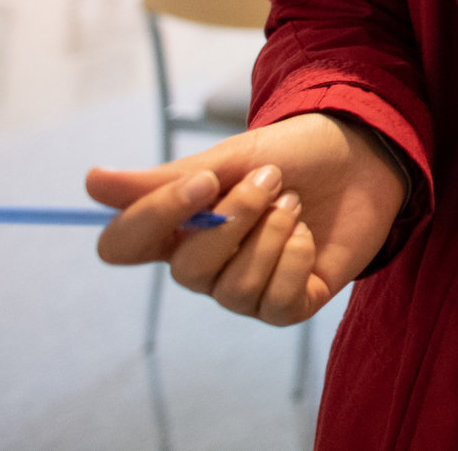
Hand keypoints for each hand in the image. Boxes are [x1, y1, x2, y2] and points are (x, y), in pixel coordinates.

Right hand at [88, 111, 407, 325]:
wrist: (366, 154)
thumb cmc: (294, 154)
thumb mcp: (232, 157)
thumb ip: (165, 179)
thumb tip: (91, 182)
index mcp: (177, 226)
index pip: (123, 246)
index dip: (153, 219)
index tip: (202, 183)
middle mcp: (204, 265)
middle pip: (186, 271)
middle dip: (236, 218)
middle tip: (274, 180)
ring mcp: (245, 288)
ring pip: (232, 291)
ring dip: (271, 236)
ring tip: (294, 204)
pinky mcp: (288, 304)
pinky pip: (273, 304)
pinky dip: (294, 260)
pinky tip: (308, 236)